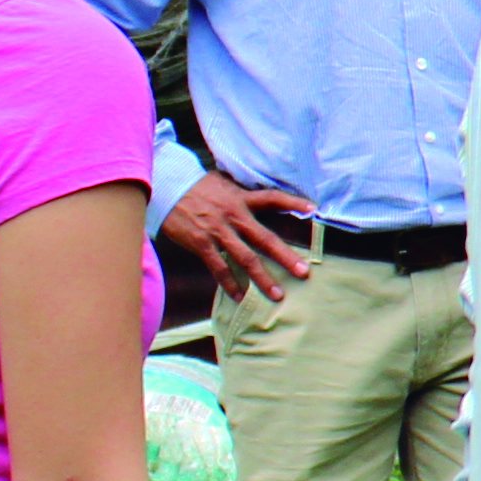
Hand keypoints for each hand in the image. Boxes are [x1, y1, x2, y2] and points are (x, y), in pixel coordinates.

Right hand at [161, 175, 316, 299]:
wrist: (166, 187)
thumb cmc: (195, 187)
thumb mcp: (223, 184)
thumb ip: (240, 194)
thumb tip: (253, 198)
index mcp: (241, 199)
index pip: (273, 199)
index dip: (293, 203)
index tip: (313, 209)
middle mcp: (234, 216)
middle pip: (266, 239)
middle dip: (286, 257)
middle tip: (304, 272)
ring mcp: (219, 231)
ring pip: (246, 259)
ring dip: (262, 279)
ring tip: (277, 295)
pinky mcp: (202, 243)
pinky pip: (219, 268)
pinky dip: (229, 284)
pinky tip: (239, 296)